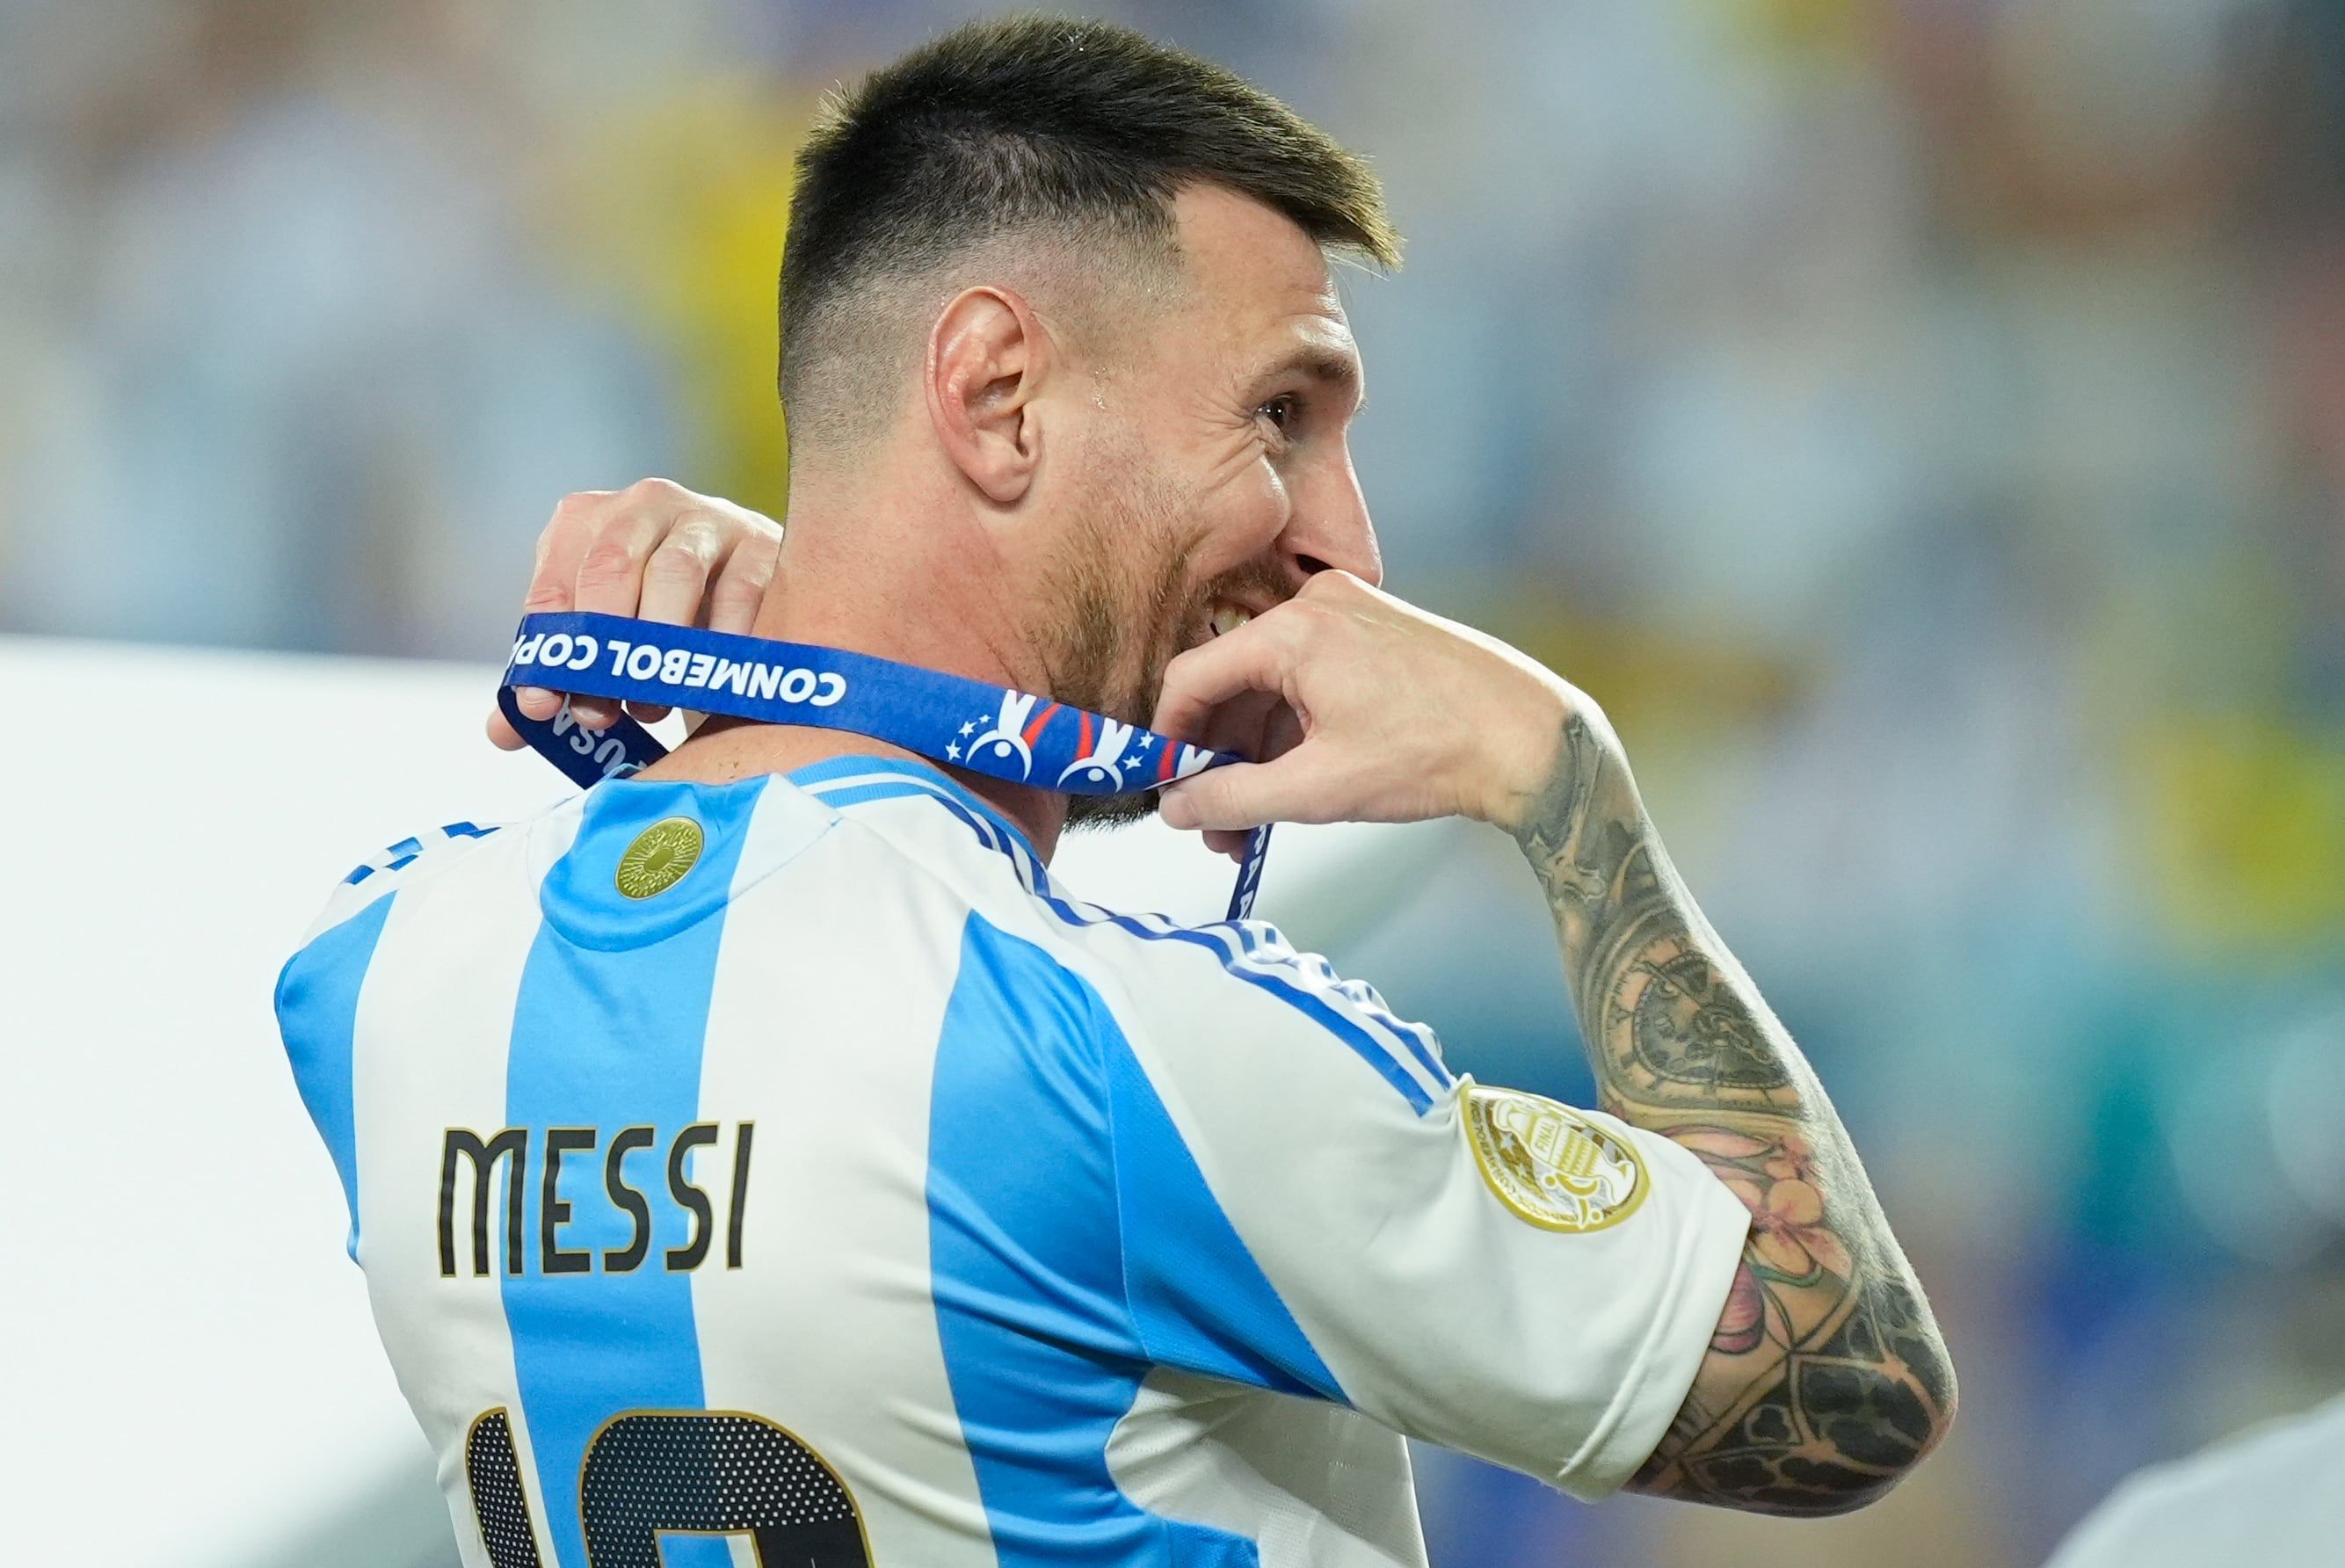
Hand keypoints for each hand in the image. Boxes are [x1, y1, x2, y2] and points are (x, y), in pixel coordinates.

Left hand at [487, 479, 782, 748]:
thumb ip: (559, 677)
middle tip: (602, 710)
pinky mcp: (761, 544)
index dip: (547, 651)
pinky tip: (709, 680)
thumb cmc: (658, 614)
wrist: (745, 587)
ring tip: (653, 704)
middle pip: (610, 568)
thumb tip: (505, 733)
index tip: (543, 706)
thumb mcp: (602, 637)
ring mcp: (706, 519)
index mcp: (584, 522)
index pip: (554, 586)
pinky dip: (722, 642)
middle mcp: (642, 506)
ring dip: (661, 646)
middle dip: (603, 648)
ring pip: (675, 573)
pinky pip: (740, 593)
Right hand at [1149, 572, 1589, 842]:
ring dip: (1255, 758)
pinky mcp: (1374, 636)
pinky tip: (1289, 791)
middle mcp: (1316, 606)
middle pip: (1232, 685)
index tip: (1159, 788)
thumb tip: (1173, 809)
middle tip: (1211, 829)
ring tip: (1250, 831)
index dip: (1167, 739)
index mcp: (1294, 629)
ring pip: (1271, 691)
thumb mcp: (1319, 788)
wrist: (1533, 739)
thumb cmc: (1435, 753)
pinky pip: (1307, 684)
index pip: (1192, 676)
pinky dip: (1292, 737)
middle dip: (1217, 762)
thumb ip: (1233, 799)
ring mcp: (1349, 617)